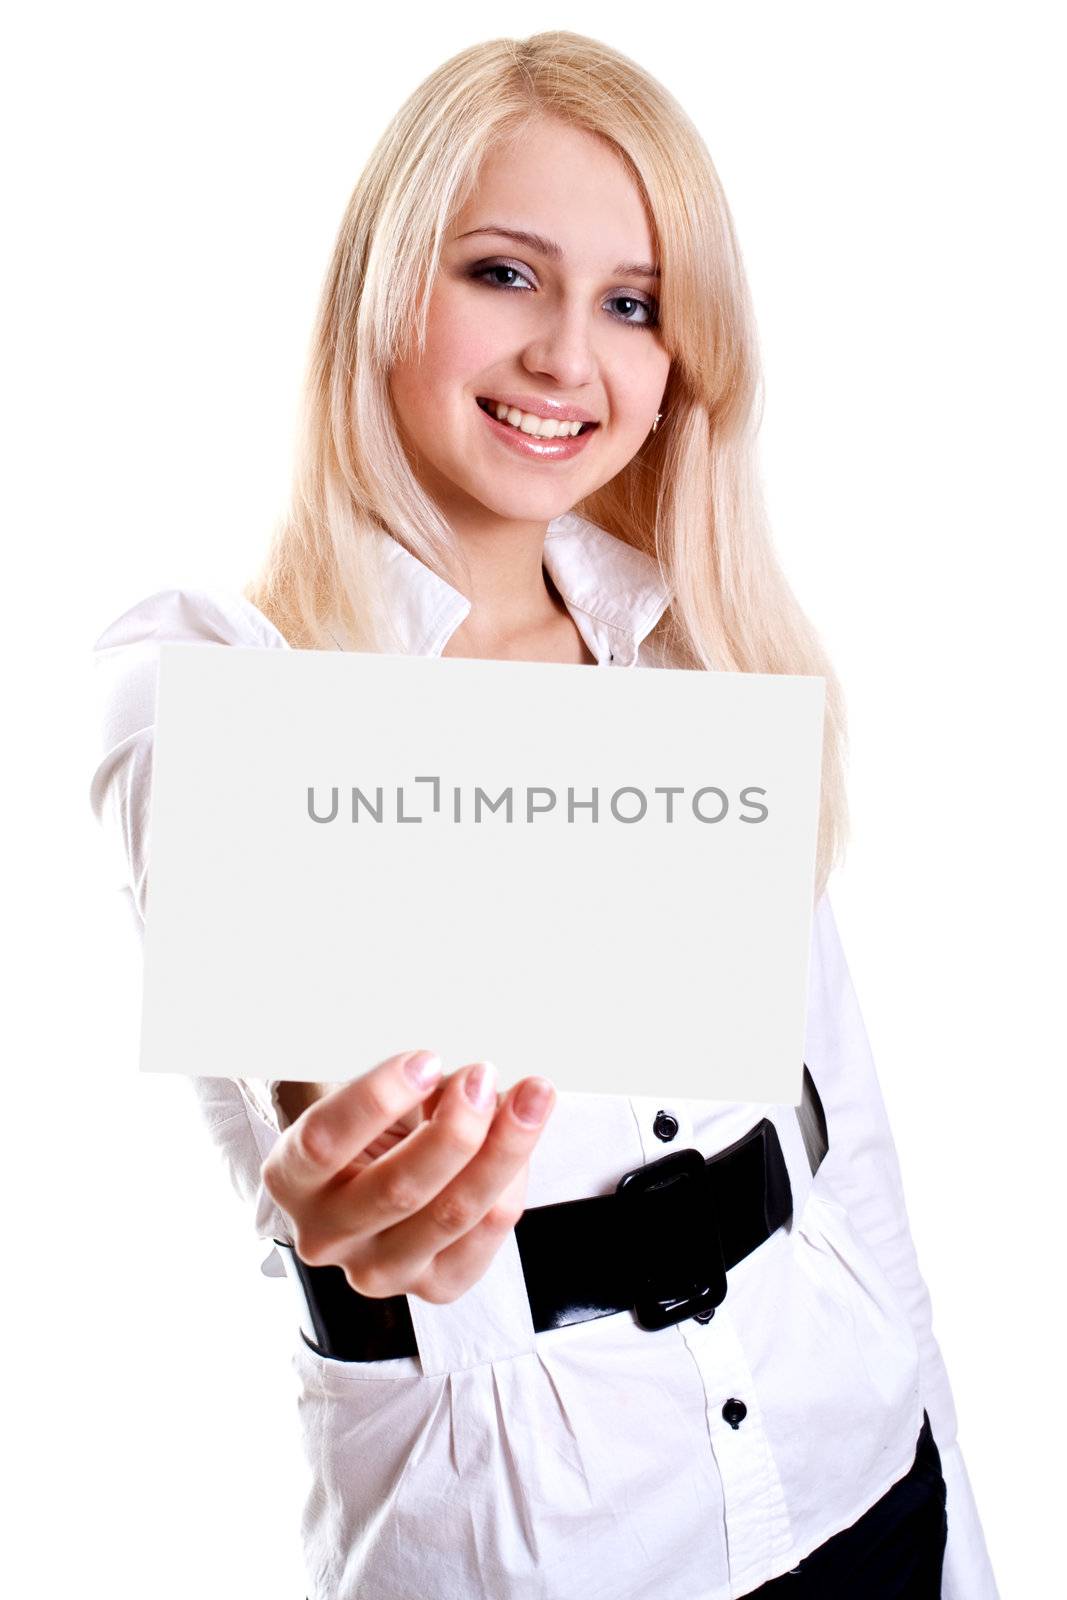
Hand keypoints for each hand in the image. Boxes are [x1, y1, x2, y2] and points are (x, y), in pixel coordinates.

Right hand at [261, 1049, 555, 1304]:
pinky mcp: (435, 1285)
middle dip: (454, 1128)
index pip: (324, 1142)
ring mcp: (380, 1270)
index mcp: (291, 1178)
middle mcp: (327, 1236)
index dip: (377, 1098)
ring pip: (454, 1213)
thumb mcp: (359, 1088)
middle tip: (483, 1076)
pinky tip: (522, 1132)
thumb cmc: (370, 1121)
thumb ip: (391, 1075)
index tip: (427, 1058)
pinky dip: (514, 1174)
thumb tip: (453, 1066)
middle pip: (399, 1189)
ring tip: (529, 1096)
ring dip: (502, 1148)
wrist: (376, 1178)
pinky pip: (488, 1229)